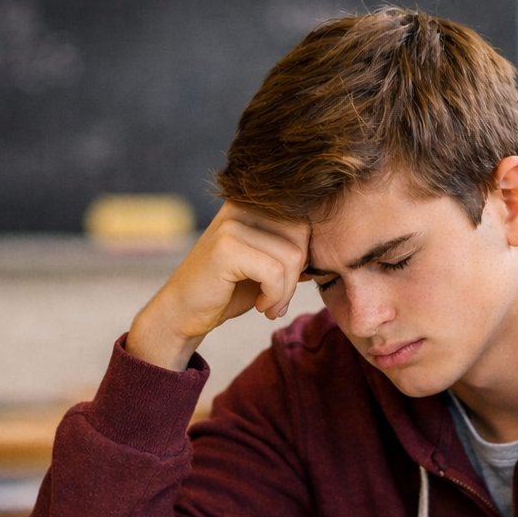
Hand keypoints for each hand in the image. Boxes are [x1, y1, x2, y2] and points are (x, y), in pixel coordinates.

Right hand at [127, 202, 310, 368]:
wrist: (184, 312)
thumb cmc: (228, 290)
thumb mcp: (267, 265)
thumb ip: (293, 250)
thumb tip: (334, 247)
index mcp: (251, 203)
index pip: (303, 221)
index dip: (305, 257)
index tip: (287, 284)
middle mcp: (240, 205)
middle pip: (302, 236)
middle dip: (297, 275)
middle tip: (279, 300)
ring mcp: (231, 224)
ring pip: (292, 256)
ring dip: (286, 291)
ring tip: (270, 305)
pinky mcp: (226, 248)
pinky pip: (275, 272)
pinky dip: (276, 295)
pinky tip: (261, 306)